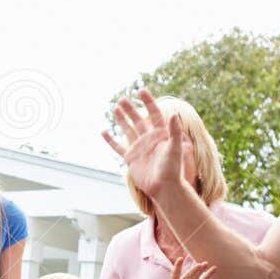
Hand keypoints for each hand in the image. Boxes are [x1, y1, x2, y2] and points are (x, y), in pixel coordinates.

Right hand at [103, 87, 183, 204]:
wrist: (164, 188)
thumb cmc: (172, 169)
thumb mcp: (174, 149)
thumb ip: (175, 131)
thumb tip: (175, 114)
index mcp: (161, 134)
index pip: (154, 114)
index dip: (148, 102)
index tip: (141, 91)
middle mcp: (149, 139)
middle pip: (138, 120)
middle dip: (131, 109)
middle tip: (122, 99)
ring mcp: (139, 148)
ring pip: (128, 130)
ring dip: (122, 119)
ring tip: (115, 108)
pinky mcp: (131, 158)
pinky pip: (118, 147)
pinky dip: (111, 140)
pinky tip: (104, 131)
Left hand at [160, 256, 213, 278]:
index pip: (175, 273)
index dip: (178, 266)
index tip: (180, 259)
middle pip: (189, 274)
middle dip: (194, 270)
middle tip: (199, 265)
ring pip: (197, 274)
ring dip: (201, 269)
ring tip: (205, 264)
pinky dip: (208, 274)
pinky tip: (214, 268)